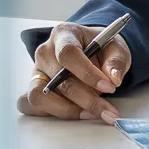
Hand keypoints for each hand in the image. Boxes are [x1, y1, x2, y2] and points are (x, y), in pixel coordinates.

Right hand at [18, 22, 133, 123]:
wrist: (91, 51)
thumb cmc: (101, 48)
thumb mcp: (115, 48)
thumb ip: (116, 61)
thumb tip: (113, 79)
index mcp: (64, 34)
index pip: (68, 54)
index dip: (88, 73)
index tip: (109, 87)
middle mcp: (45, 52)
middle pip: (58, 80)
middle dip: (86, 99)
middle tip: (108, 111)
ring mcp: (37, 72)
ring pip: (39, 97)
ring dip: (67, 110)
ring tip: (91, 114)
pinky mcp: (34, 89)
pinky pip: (32, 107)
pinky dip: (53, 114)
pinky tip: (75, 114)